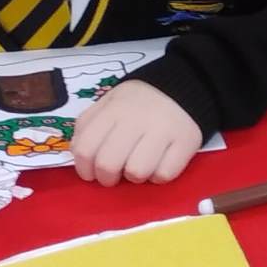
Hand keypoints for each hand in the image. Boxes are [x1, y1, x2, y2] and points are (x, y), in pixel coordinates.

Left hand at [70, 81, 203, 186]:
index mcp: (113, 110)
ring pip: (137, 172)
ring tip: (138, 167)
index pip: (85, 149)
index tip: (91, 173)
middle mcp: (136, 119)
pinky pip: (164, 175)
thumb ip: (89, 125)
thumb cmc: (139, 103)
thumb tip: (79, 155)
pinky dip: (158, 176)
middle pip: (108, 165)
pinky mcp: (186, 142)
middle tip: (114, 176)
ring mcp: (163, 131)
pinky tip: (158, 165)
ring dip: (134, 178)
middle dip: (107, 179)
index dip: (84, 169)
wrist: (184, 87)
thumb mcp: (109, 103)